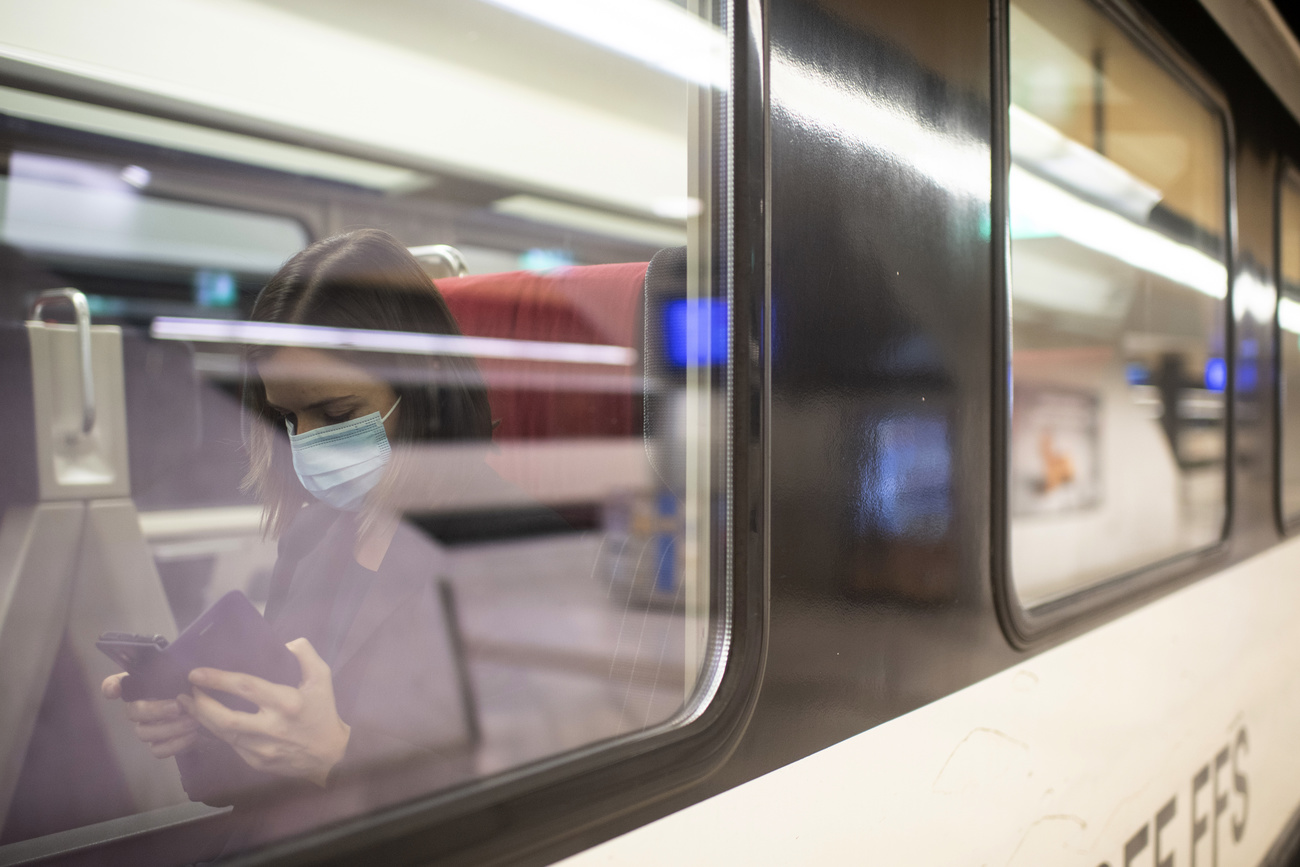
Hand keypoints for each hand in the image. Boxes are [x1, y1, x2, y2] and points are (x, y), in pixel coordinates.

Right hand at [101, 672, 201, 757]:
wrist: (212, 711)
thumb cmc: (197, 689)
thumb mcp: (192, 677)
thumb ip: (182, 671)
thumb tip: (185, 671)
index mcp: (144, 687)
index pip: (116, 684)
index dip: (111, 687)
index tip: (114, 690)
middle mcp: (140, 708)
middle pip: (133, 711)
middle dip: (155, 710)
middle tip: (178, 706)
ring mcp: (147, 728)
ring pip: (144, 732)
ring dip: (170, 728)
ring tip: (193, 721)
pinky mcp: (159, 745)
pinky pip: (158, 750)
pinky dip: (176, 744)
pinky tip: (193, 734)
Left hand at [177, 638, 349, 787]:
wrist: (329, 755)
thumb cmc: (323, 712)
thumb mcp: (322, 677)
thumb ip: (304, 654)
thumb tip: (283, 643)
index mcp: (288, 703)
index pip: (246, 688)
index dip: (218, 679)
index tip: (196, 673)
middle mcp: (272, 727)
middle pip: (224, 718)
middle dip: (200, 703)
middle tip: (189, 689)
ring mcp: (262, 748)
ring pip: (221, 733)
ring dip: (201, 717)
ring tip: (189, 703)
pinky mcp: (255, 762)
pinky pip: (229, 744)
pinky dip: (216, 730)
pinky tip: (209, 720)